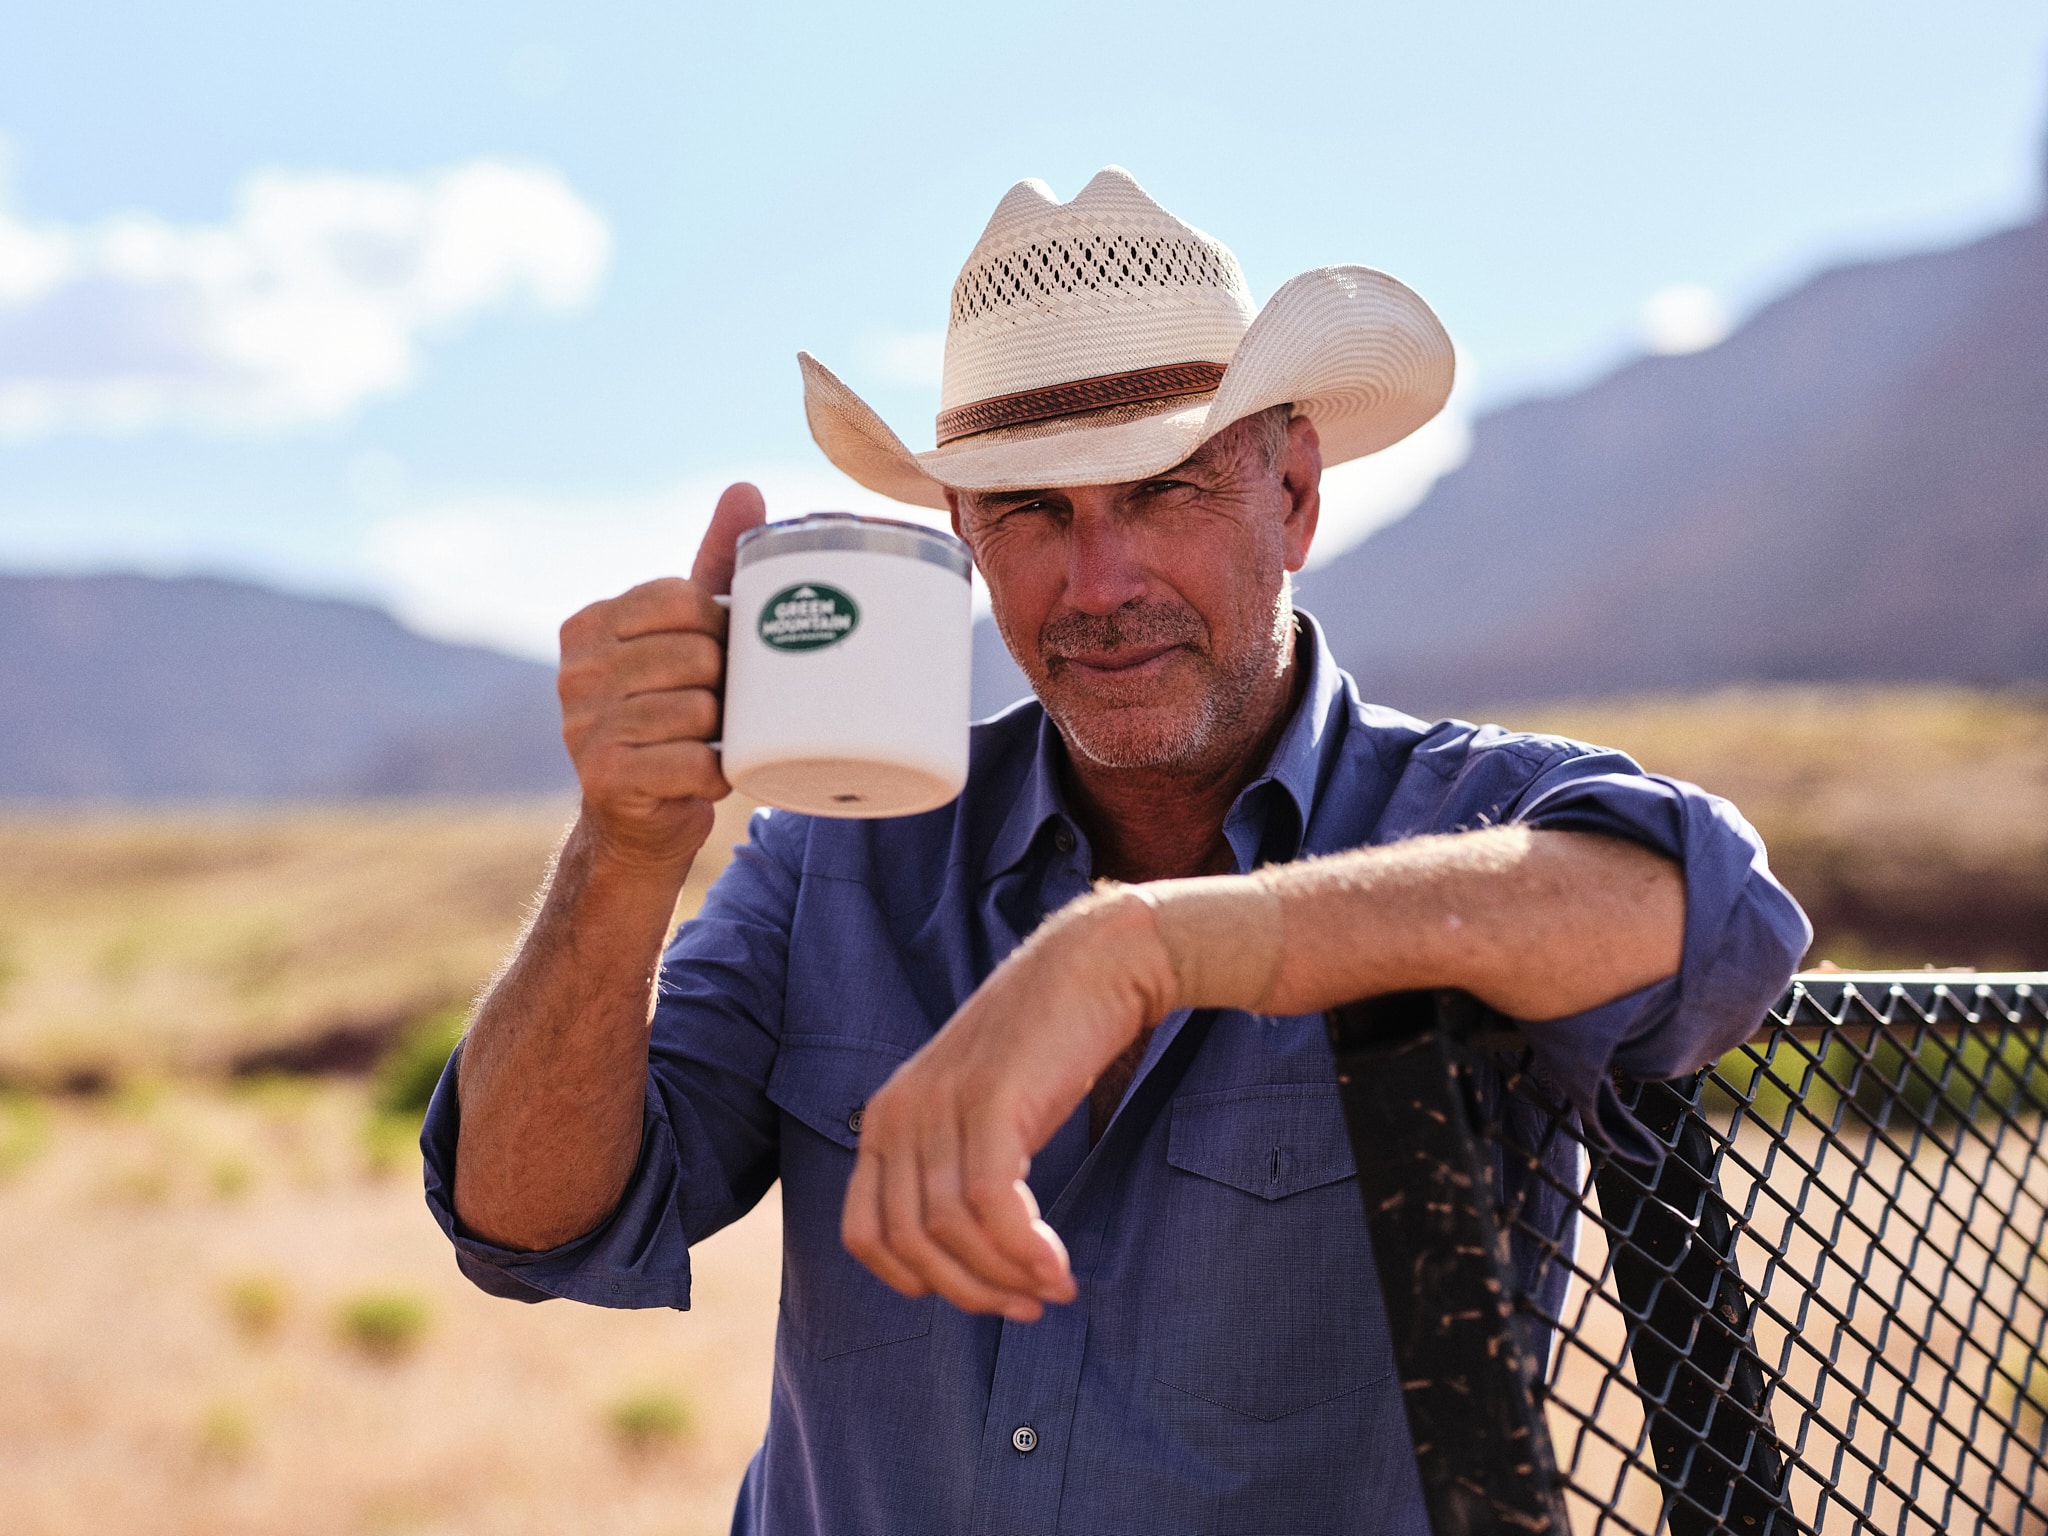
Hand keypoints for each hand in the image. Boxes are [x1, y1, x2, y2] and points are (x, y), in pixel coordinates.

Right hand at [557, 483, 766, 871]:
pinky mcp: (604, 777)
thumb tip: (745, 487)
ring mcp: (582, 725)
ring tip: (706, 741)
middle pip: (696, 655)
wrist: (640, 820)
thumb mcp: (689, 636)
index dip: (721, 628)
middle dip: (725, 685)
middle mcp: (575, 671)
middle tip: (718, 707)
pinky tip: (703, 774)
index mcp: (591, 625)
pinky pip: (694, 762)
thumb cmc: (675, 715)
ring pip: (698, 709)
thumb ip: (713, 564)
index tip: (720, 654)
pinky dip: (716, 774)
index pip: (683, 600)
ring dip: (721, 732)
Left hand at [841, 889, 1176, 1320]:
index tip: (978, 1293)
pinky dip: (1024, 1251)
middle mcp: (898, 1112)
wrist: (1094, 966)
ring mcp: (940, 1105)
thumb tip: (963, 1263)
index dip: (917, 1282)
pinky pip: (991, 1206)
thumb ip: (952, 1168)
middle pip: (909, 1245)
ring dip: (1006, 1277)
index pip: (865, 1236)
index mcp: (883, 1118)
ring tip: (1053, 1288)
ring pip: (952, 1232)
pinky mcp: (990, 1102)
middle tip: (1027, 1305)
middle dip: (970, 1292)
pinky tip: (1058, 1267)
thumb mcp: (976, 1109)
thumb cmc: (1045, 1046)